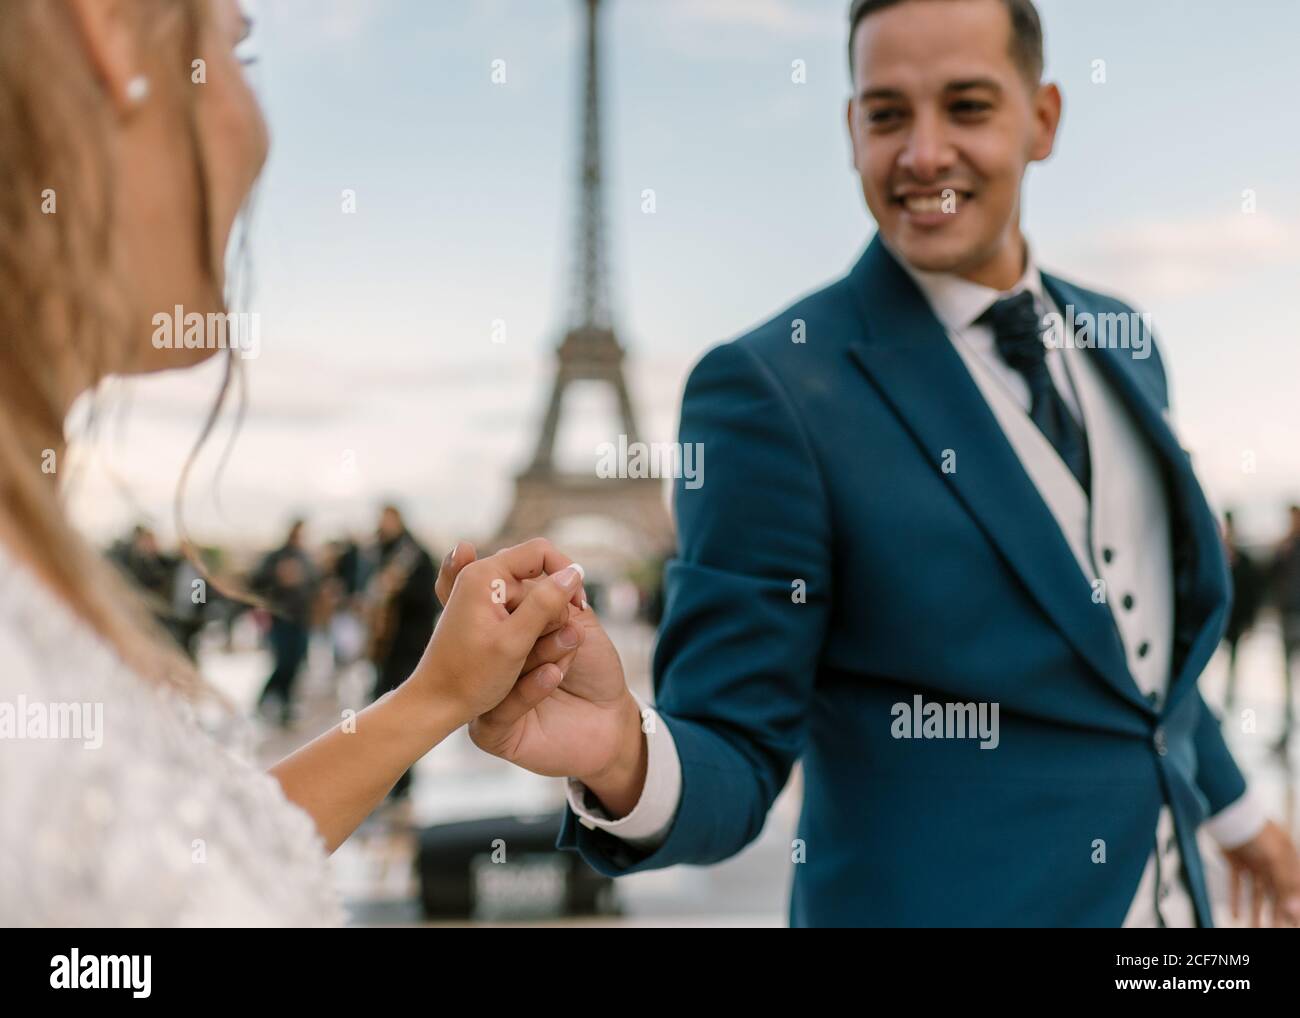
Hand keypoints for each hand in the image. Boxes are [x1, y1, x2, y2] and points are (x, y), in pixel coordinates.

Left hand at [406, 539, 585, 725]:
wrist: (436, 703)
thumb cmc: (469, 677)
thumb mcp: (514, 641)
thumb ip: (546, 603)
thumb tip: (575, 572)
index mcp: (485, 575)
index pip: (540, 551)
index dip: (566, 573)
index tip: (578, 605)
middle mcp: (483, 578)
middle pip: (539, 579)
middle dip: (552, 610)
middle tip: (539, 646)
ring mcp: (484, 597)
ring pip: (535, 600)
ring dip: (542, 628)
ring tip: (525, 659)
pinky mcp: (488, 614)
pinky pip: (522, 615)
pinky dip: (530, 634)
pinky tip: (522, 657)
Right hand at [437, 542, 649, 817]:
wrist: (612, 721)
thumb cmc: (594, 668)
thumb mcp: (577, 625)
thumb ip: (552, 600)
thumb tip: (528, 573)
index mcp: (505, 632)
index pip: (487, 605)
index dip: (499, 587)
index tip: (527, 576)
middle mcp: (489, 662)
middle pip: (485, 633)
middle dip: (522, 617)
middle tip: (556, 611)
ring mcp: (485, 697)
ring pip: (496, 668)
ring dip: (538, 651)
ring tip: (571, 639)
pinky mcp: (491, 731)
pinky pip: (500, 709)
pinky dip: (530, 688)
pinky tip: (555, 674)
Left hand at [1222, 820, 1299, 926]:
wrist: (1230, 813)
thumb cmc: (1259, 834)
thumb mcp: (1276, 860)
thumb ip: (1285, 885)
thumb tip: (1293, 910)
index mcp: (1288, 863)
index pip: (1293, 892)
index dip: (1293, 909)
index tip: (1292, 926)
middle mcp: (1272, 865)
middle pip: (1275, 896)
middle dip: (1275, 915)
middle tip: (1275, 932)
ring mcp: (1254, 863)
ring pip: (1256, 893)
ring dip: (1255, 912)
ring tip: (1254, 929)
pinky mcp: (1236, 861)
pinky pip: (1237, 885)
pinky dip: (1237, 899)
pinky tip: (1235, 915)